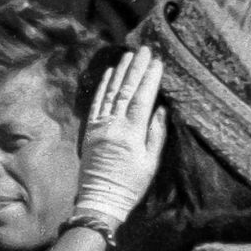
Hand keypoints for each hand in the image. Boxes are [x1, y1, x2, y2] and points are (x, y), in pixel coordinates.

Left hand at [76, 46, 165, 223]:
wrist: (100, 200)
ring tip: (129, 55)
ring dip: (120, 72)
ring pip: (110, 93)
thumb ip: (155, 134)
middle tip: (144, 49)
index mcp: (130, 134)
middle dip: (136, 68)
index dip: (149, 79)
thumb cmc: (130, 185)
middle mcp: (113, 126)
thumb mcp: (150, 163)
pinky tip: (109, 73)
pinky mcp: (89, 131)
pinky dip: (103, 87)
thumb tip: (161, 109)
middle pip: (125, 91)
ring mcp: (99, 127)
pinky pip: (96, 103)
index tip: (157, 62)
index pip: (141, 99)